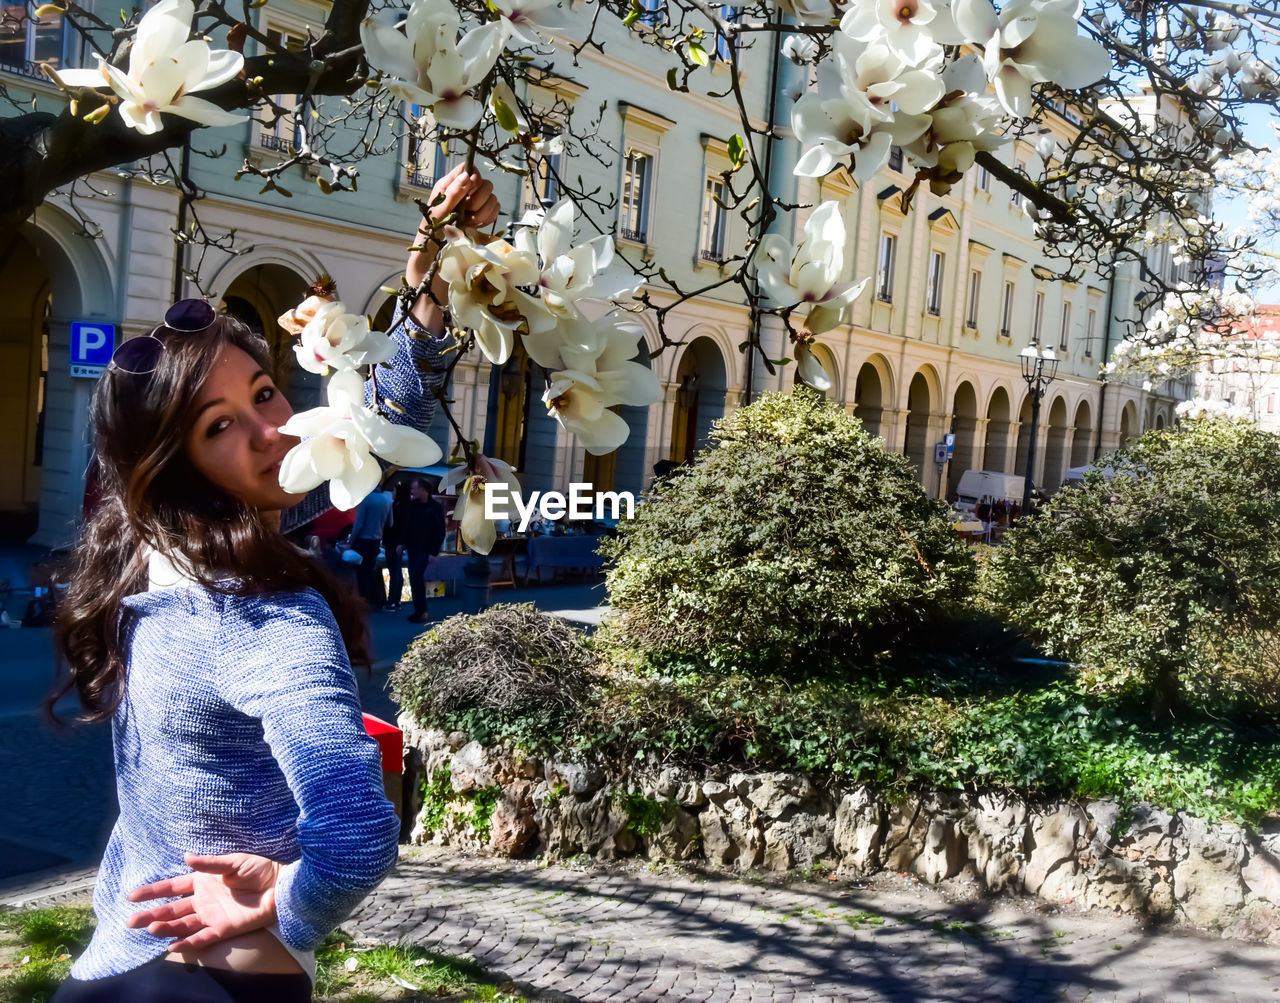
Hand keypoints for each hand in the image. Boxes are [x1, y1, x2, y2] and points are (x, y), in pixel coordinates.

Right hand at [125, 852, 280, 950]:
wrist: (280, 885)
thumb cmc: (258, 869)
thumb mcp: (233, 862)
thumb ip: (210, 863)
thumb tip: (186, 857)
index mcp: (202, 882)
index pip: (172, 887)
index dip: (153, 892)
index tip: (132, 896)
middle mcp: (203, 901)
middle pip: (172, 909)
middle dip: (151, 914)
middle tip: (130, 921)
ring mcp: (211, 916)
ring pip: (182, 925)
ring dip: (166, 927)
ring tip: (149, 928)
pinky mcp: (223, 929)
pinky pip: (202, 938)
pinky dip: (187, 943)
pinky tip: (172, 946)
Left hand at [408, 166, 498, 286]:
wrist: (434, 262)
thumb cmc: (429, 237)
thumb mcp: (438, 214)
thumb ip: (453, 194)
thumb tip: (468, 175)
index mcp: (448, 187)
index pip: (468, 169)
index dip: (474, 177)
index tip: (470, 190)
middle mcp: (462, 194)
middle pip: (485, 183)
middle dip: (479, 199)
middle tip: (468, 212)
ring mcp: (473, 208)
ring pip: (492, 198)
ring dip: (484, 212)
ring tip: (470, 223)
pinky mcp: (481, 220)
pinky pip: (494, 212)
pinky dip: (488, 219)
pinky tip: (476, 227)